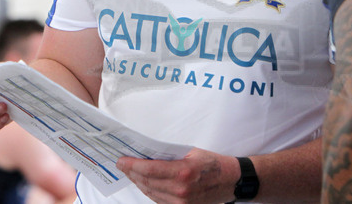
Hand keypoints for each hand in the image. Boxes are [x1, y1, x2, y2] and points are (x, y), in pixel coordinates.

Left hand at [116, 148, 239, 203]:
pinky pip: (159, 200)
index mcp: (184, 172)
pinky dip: (149, 191)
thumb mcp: (192, 152)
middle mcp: (181, 190)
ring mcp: (181, 203)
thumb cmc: (212, 164)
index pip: (150, 170)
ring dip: (138, 182)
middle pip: (147, 182)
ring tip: (130, 172)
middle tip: (122, 164)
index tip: (122, 160)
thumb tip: (148, 153)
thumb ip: (171, 155)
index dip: (132, 165)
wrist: (230, 181)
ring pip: (151, 193)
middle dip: (132, 173)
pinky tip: (143, 182)